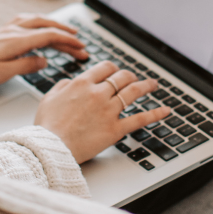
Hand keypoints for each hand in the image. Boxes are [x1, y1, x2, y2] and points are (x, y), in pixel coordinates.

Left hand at [0, 13, 88, 87]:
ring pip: (37, 21)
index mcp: (16, 41)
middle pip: (46, 27)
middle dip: (66, 34)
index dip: (68, 42)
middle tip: (82, 45)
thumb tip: (44, 61)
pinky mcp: (1, 31)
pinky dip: (40, 22)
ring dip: (55, 25)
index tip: (82, 49)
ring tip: (68, 32)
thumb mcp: (0, 73)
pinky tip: (42, 26)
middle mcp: (13, 31)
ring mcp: (7, 29)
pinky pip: (26, 21)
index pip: (49, 36)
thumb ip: (25, 66)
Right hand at [34, 61, 170, 163]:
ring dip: (146, 86)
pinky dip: (155, 114)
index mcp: (81, 84)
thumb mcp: (48, 98)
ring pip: (133, 92)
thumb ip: (62, 86)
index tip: (115, 71)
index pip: (104, 67)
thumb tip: (70, 82)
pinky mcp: (115, 129)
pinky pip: (140, 119)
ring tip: (153, 85)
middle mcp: (98, 93)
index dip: (113, 68)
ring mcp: (109, 111)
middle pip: (121, 77)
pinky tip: (165, 111)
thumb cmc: (47, 126)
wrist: (51, 146)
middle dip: (129, 75)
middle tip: (134, 78)